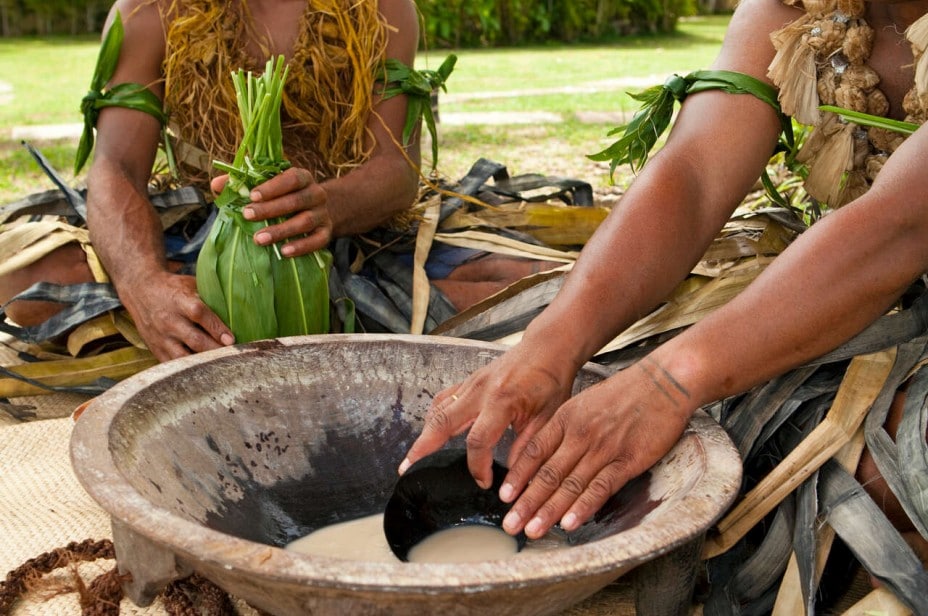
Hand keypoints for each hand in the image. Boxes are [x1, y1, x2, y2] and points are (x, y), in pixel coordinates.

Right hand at [119, 270, 233, 361]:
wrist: (140, 290)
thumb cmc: (174, 288)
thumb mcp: (190, 285)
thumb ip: (210, 298)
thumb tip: (239, 310)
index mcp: (179, 300)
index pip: (199, 314)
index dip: (216, 328)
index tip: (232, 339)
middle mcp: (169, 320)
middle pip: (194, 339)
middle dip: (215, 350)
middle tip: (233, 357)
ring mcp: (161, 337)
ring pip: (183, 356)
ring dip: (203, 363)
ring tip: (221, 367)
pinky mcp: (156, 349)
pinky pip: (173, 364)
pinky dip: (189, 370)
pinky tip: (204, 373)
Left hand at [211, 167, 331, 256]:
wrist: (318, 211)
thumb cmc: (284, 198)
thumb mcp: (267, 187)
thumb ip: (242, 183)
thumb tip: (216, 184)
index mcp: (302, 177)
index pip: (291, 178)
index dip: (272, 187)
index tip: (252, 196)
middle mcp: (316, 194)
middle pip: (296, 200)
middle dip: (270, 209)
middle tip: (247, 216)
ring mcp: (322, 214)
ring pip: (305, 221)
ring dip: (281, 231)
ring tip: (259, 239)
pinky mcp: (326, 233)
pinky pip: (317, 241)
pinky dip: (301, 247)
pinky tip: (284, 252)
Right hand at [400, 345, 573, 490]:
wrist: (547, 347)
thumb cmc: (551, 380)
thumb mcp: (548, 417)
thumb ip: (529, 447)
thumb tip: (514, 477)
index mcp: (501, 401)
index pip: (478, 441)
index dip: (477, 466)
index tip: (484, 482)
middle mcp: (480, 391)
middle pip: (442, 422)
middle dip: (423, 447)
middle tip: (407, 468)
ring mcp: (471, 383)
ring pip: (438, 409)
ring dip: (423, 433)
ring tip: (413, 456)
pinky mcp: (470, 380)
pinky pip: (444, 398)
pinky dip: (433, 415)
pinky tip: (431, 430)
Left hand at [498, 358, 694, 538]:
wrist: (664, 382)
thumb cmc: (624, 393)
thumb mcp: (584, 403)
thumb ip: (565, 429)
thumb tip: (545, 455)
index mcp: (566, 418)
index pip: (534, 452)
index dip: (518, 477)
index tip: (504, 497)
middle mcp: (580, 434)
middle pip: (547, 473)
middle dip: (526, 503)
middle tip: (510, 525)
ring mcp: (603, 448)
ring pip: (570, 484)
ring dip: (549, 511)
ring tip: (532, 531)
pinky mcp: (628, 460)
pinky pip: (600, 487)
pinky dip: (583, 507)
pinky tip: (570, 523)